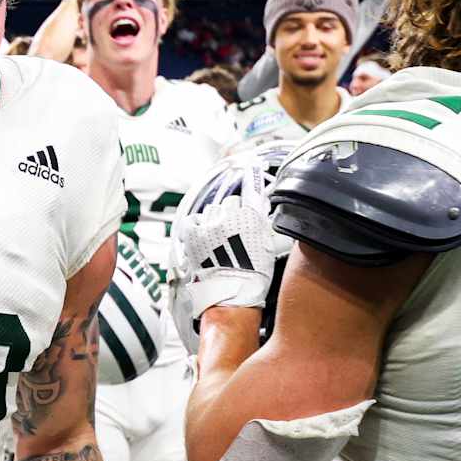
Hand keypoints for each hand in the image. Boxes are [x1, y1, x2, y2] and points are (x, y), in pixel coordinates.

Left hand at [171, 155, 281, 323]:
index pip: (252, 190)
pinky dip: (198, 225)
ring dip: (215, 219)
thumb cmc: (253, 277)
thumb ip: (261, 222)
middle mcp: (229, 216)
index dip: (253, 178)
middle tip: (235, 230)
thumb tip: (259, 206)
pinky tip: (202, 234)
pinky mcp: (193, 234)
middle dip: (233, 212)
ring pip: (212, 210)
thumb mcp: (266, 245)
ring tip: (219, 239)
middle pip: (231, 202)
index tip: (252, 166)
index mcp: (251, 217)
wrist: (231, 295)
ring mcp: (209, 224)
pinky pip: (194, 220)